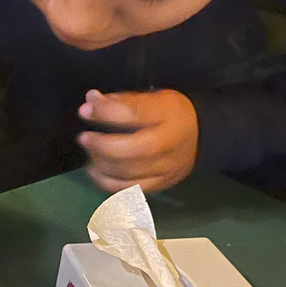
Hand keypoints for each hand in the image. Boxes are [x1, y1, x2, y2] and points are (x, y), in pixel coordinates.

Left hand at [77, 89, 198, 192]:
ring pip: (129, 172)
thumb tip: (90, 100)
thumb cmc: (169, 112)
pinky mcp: (161, 184)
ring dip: (101, 164)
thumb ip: (122, 100)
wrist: (201, 134)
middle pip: (132, 150)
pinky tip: (96, 171)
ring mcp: (167, 168)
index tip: (85, 110)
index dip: (106, 112)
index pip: (135, 113)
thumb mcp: (152, 97)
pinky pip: (130, 189)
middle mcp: (170, 143)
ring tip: (90, 153)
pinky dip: (107, 183)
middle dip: (101, 145)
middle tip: (84, 138)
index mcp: (168, 113)